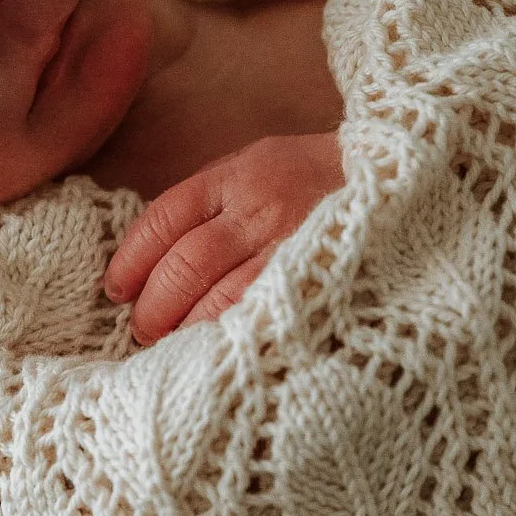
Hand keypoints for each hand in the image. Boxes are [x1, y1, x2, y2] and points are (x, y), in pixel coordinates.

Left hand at [104, 134, 344, 344]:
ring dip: (186, 326)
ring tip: (170, 345)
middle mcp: (262, 207)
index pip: (166, 216)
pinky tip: (214, 349)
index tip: (117, 288)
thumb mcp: (259, 166)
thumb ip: (212, 205)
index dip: (132, 257)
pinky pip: (261, 314)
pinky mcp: (318, 280)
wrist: (398, 180)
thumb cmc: (316, 182)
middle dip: (155, 302)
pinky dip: (229, 334)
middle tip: (141, 328)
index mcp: (240, 174)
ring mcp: (294, 245)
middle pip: (188, 261)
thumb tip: (154, 262)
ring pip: (221, 295)